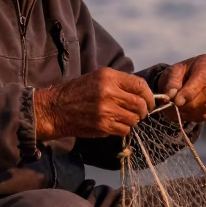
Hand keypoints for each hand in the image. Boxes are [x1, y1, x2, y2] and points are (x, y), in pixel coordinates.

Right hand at [34, 68, 156, 139]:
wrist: (56, 109)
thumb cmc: (77, 92)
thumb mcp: (98, 78)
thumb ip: (120, 83)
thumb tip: (142, 93)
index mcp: (108, 77)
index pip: (140, 85)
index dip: (149, 95)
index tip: (149, 101)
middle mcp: (108, 92)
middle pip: (140, 104)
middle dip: (144, 110)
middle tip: (141, 113)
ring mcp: (106, 110)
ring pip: (134, 119)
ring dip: (133, 120)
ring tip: (123, 117)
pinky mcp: (103, 126)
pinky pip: (124, 129)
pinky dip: (123, 128)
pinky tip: (114, 124)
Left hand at [158, 54, 205, 122]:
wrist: (186, 79)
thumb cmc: (180, 74)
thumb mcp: (171, 73)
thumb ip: (171, 83)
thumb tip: (171, 96)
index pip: (202, 79)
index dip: (189, 92)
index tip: (176, 101)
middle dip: (190, 103)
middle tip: (174, 107)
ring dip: (190, 112)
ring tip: (176, 110)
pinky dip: (194, 117)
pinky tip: (184, 113)